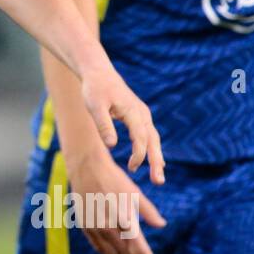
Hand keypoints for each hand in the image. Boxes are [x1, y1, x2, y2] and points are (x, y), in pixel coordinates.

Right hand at [66, 151, 166, 253]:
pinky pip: (97, 245)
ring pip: (110, 253)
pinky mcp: (84, 224)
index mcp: (124, 219)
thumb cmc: (114, 178)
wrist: (86, 167)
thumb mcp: (134, 193)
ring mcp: (94, 227)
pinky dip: (107, 253)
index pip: (139, 249)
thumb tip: (162, 224)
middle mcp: (108, 227)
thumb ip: (148, 211)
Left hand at [79, 66, 164, 183]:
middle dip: (156, 161)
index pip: (140, 137)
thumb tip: (112, 147)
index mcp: (133, 111)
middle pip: (153, 140)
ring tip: (157, 177)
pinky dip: (153, 149)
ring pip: (153, 139)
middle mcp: (142, 113)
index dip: (139, 154)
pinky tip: (155, 162)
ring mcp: (143, 114)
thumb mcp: (95, 107)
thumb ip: (104, 126)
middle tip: (158, 181)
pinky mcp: (139, 116)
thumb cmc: (94, 89)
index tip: (132, 168)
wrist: (99, 73)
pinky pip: (149, 135)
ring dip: (156, 158)